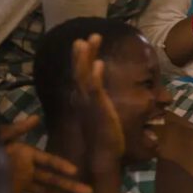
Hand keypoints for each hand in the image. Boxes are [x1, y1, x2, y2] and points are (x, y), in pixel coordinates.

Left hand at [0, 116, 92, 192]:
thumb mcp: (0, 138)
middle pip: (52, 179)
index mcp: (26, 155)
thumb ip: (17, 130)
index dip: (61, 165)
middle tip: (89, 192)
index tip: (75, 170)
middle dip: (70, 185)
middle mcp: (27, 171)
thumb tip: (36, 117)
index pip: (48, 161)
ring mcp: (20, 186)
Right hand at [71, 35, 125, 170]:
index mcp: (87, 99)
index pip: (83, 74)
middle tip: (88, 35)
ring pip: (85, 75)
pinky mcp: (98, 109)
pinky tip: (99, 63)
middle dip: (84, 52)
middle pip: (81, 70)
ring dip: (87, 57)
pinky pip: (96, 90)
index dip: (83, 59)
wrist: (102, 157)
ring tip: (89, 40)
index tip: (84, 42)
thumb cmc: (107, 140)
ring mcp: (90, 103)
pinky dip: (96, 76)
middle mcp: (85, 99)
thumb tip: (112, 98)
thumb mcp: (107, 117)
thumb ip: (108, 106)